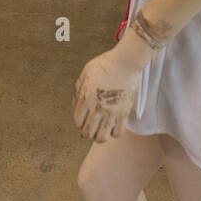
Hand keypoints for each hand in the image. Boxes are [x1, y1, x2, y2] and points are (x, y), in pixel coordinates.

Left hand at [72, 28, 155, 142]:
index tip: (83, 119)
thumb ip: (78, 90)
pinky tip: (113, 125)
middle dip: (87, 132)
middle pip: (88, 133)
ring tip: (102, 129)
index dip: (79, 123)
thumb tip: (76, 105)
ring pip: (102, 137)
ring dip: (99, 136)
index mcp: (86, 98)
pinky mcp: (124, 112)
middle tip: (92, 126)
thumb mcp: (85, 73)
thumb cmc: (105, 65)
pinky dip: (114, 133)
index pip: (77, 122)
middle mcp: (97, 107)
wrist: (125, 62)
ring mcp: (111, 111)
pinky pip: (118, 133)